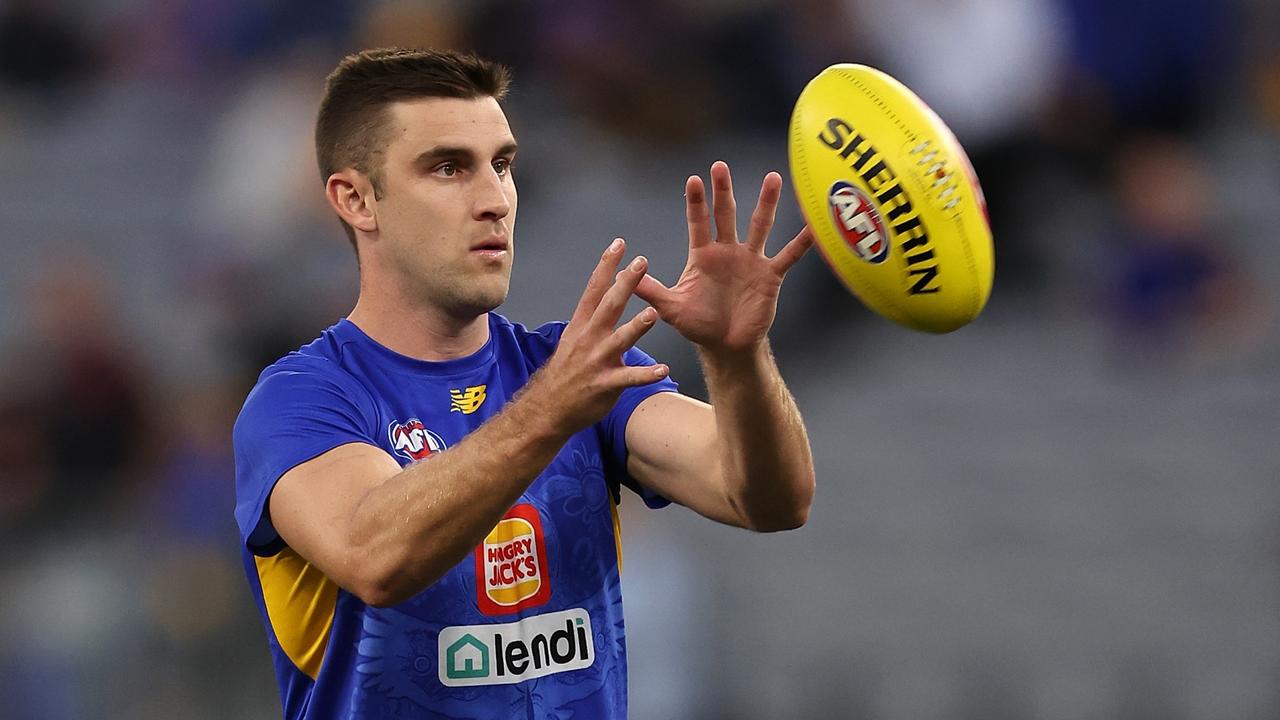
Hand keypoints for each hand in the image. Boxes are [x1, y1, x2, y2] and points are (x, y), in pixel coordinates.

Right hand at [533, 238, 668, 433]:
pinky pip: (629, 379)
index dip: (607, 266)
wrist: (549, 408)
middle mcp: (589, 339)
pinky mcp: (605, 384)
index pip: (594, 289)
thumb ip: (592, 321)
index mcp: (581, 325)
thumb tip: (605, 299)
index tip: (619, 245)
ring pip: (620, 340)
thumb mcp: (573, 340)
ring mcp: (597, 361)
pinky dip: (646, 375)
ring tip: (653, 315)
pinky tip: (663, 370)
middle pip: (609, 306)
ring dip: (636, 327)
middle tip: (641, 263)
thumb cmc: (566, 373)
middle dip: (625, 284)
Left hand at [635, 161, 813, 354]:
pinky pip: (788, 255)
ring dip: (767, 202)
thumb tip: (624, 273)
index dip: (696, 202)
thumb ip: (651, 289)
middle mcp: (728, 251)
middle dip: (723, 190)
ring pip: (760, 225)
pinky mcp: (770, 276)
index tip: (693, 180)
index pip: (698, 222)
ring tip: (774, 177)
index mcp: (703, 255)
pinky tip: (814, 227)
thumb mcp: (670, 307)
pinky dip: (802, 242)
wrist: (727, 346)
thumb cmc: (698, 325)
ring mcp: (751, 261)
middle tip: (720, 166)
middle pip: (726, 214)